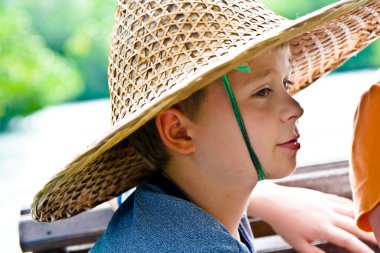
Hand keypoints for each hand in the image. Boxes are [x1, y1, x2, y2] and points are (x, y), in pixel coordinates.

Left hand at [248, 181, 376, 252]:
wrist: (272, 201)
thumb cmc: (284, 224)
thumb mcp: (298, 244)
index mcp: (322, 228)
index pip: (349, 241)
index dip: (363, 250)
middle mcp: (327, 214)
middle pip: (356, 225)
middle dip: (373, 235)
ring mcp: (326, 203)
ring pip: (353, 211)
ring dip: (367, 219)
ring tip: (377, 227)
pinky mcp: (323, 196)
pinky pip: (343, 201)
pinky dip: (355, 207)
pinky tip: (361, 212)